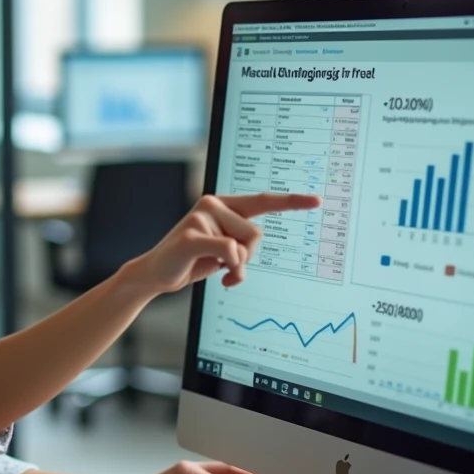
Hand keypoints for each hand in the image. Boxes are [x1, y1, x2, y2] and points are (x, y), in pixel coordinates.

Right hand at [128, 192, 320, 294]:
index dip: (291, 202)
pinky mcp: (191, 236)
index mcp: (223, 204)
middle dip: (247, 257)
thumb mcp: (223, 250)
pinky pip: (228, 250)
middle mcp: (212, 203)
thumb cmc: (192, 260)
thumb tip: (246, 254)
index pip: (263, 200)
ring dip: (235, 266)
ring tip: (214, 267)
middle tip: (226, 265)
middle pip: (256, 233)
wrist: (157, 273)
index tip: (317, 200)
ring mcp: (200, 217)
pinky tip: (209, 271)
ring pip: (243, 246)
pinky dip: (226, 267)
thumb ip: (241, 243)